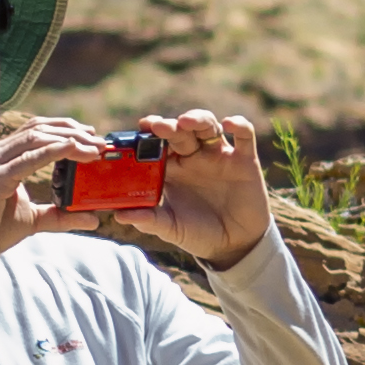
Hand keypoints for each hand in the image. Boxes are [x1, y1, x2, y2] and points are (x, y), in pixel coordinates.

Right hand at [0, 117, 113, 249]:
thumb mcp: (33, 218)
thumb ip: (61, 215)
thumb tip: (93, 219)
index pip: (34, 129)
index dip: (63, 127)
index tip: (90, 133)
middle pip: (38, 129)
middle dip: (72, 131)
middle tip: (99, 141)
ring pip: (35, 138)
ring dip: (68, 140)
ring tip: (93, 148)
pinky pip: (27, 158)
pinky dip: (52, 151)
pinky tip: (71, 149)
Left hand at [123, 107, 276, 267]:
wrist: (235, 245)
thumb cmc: (199, 234)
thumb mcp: (171, 228)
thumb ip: (149, 220)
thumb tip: (119, 215)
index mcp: (171, 169)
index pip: (156, 144)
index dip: (146, 135)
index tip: (137, 132)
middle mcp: (193, 157)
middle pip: (180, 131)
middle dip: (169, 126)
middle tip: (158, 127)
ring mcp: (219, 156)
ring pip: (208, 126)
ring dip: (197, 119)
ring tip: (186, 122)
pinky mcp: (245, 160)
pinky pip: (244, 136)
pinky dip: (238, 125)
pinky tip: (228, 124)